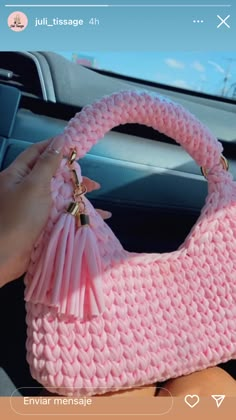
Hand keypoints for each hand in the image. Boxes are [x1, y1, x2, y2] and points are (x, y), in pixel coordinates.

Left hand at [0, 138, 110, 286]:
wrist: (7, 256)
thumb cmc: (19, 217)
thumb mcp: (34, 185)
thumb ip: (48, 163)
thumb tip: (59, 140)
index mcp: (17, 175)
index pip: (36, 152)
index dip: (54, 146)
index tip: (73, 144)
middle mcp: (24, 188)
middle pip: (50, 173)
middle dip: (70, 172)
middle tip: (86, 173)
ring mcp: (33, 206)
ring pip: (58, 193)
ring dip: (75, 191)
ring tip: (93, 191)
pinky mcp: (41, 222)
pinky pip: (60, 211)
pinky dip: (76, 210)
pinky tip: (92, 214)